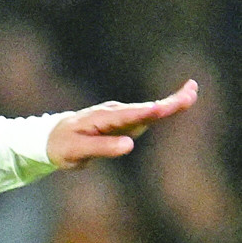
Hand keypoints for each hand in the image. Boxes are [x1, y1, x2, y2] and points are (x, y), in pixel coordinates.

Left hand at [47, 79, 197, 168]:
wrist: (50, 138)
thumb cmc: (62, 146)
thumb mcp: (78, 152)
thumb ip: (103, 148)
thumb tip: (129, 144)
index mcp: (102, 119)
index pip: (129, 116)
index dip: (148, 112)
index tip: (164, 107)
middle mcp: (113, 112)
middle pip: (145, 108)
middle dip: (169, 102)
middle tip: (191, 91)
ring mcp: (119, 115)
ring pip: (148, 109)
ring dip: (170, 102)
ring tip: (191, 93)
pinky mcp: (122, 120)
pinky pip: (145, 114)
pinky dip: (163, 108)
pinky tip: (177, 103)